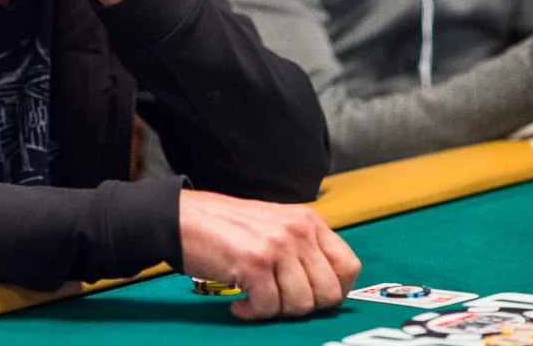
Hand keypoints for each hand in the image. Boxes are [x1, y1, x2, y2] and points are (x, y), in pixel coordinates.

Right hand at [178, 189, 359, 320]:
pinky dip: (252, 312)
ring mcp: (278, 246)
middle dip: (303, 306)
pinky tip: (239, 302)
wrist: (183, 218)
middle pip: (328, 292)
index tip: (314, 298)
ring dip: (276, 311)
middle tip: (278, 301)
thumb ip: (304, 249)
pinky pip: (269, 307)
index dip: (336, 290)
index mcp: (307, 221)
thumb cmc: (226, 227)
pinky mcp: (255, 262)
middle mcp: (297, 231)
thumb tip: (329, 288)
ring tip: (255, 299)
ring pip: (301, 304)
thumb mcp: (275, 226)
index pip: (349, 266)